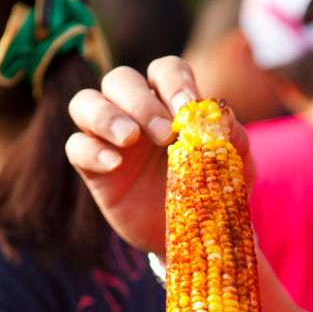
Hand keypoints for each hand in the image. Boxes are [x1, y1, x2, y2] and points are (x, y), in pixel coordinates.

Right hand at [66, 56, 255, 255]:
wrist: (194, 240)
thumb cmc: (212, 196)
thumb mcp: (236, 171)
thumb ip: (234, 140)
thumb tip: (222, 114)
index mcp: (171, 105)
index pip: (165, 71)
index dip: (174, 82)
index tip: (187, 109)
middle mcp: (136, 114)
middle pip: (120, 79)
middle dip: (141, 101)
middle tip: (164, 134)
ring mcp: (110, 139)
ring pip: (85, 102)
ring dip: (105, 114)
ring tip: (129, 139)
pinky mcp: (93, 168)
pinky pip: (76, 147)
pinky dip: (91, 150)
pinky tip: (114, 165)